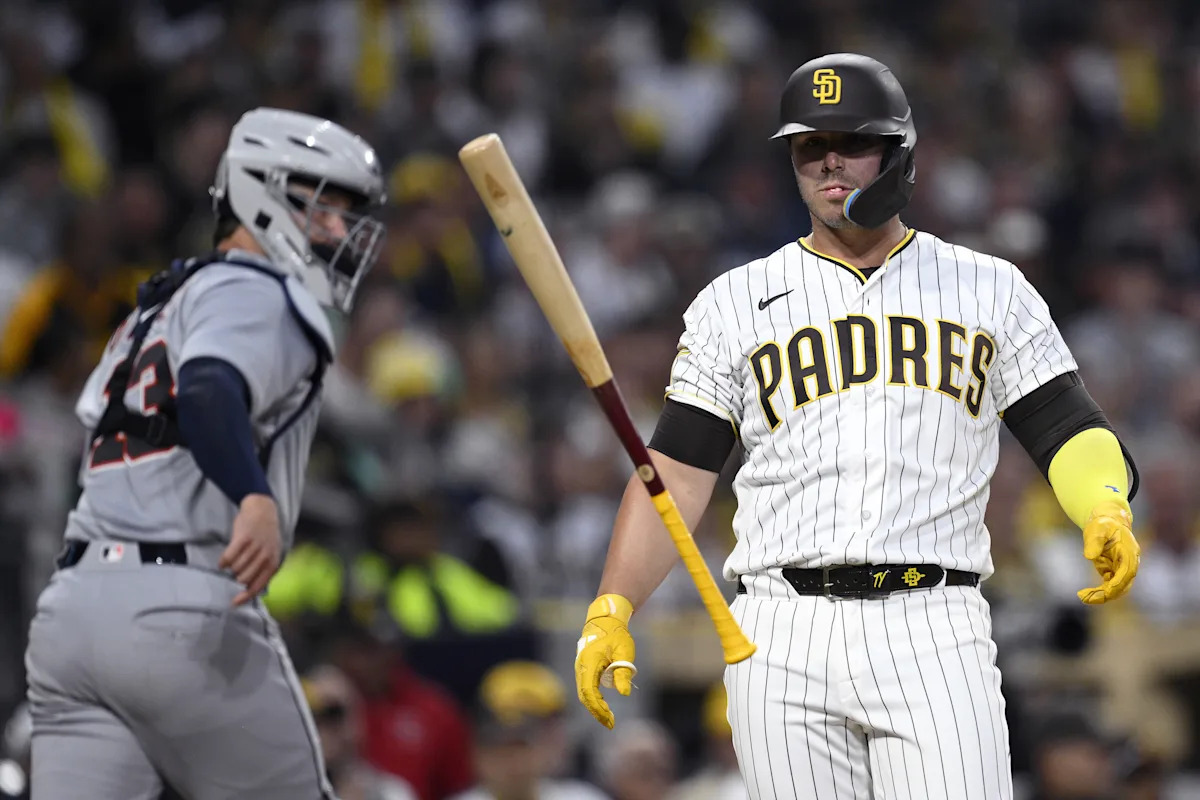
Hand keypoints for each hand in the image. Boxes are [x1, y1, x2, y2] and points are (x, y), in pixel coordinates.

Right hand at [219, 493, 281, 605]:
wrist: (263, 511)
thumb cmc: (265, 536)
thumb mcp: (271, 554)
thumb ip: (263, 571)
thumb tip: (250, 591)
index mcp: (273, 563)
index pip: (257, 586)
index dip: (244, 597)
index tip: (233, 603)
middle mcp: (265, 556)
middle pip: (243, 579)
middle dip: (236, 578)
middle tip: (235, 571)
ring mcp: (254, 547)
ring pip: (235, 568)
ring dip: (230, 568)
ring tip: (233, 561)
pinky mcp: (243, 539)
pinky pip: (228, 557)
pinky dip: (223, 561)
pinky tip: (224, 560)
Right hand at [575, 594, 636, 728]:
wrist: (605, 620)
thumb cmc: (616, 635)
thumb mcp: (624, 652)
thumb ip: (623, 672)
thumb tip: (624, 693)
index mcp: (589, 663)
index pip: (589, 692)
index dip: (598, 708)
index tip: (610, 719)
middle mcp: (581, 667)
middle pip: (584, 696)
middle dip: (596, 712)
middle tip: (610, 724)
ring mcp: (581, 668)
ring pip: (584, 693)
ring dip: (594, 707)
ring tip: (609, 718)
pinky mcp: (584, 669)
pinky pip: (586, 688)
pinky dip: (593, 699)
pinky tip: (604, 706)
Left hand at [1078, 499, 1139, 604]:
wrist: (1106, 523)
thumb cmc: (1103, 525)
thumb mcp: (1097, 528)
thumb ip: (1094, 541)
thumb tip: (1089, 556)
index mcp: (1129, 553)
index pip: (1127, 572)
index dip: (1117, 583)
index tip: (1106, 592)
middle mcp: (1129, 564)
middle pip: (1123, 585)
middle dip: (1107, 594)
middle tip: (1085, 598)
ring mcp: (1122, 569)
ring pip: (1116, 589)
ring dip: (1101, 596)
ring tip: (1082, 597)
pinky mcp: (1113, 572)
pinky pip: (1109, 586)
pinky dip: (1099, 592)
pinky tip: (1084, 594)